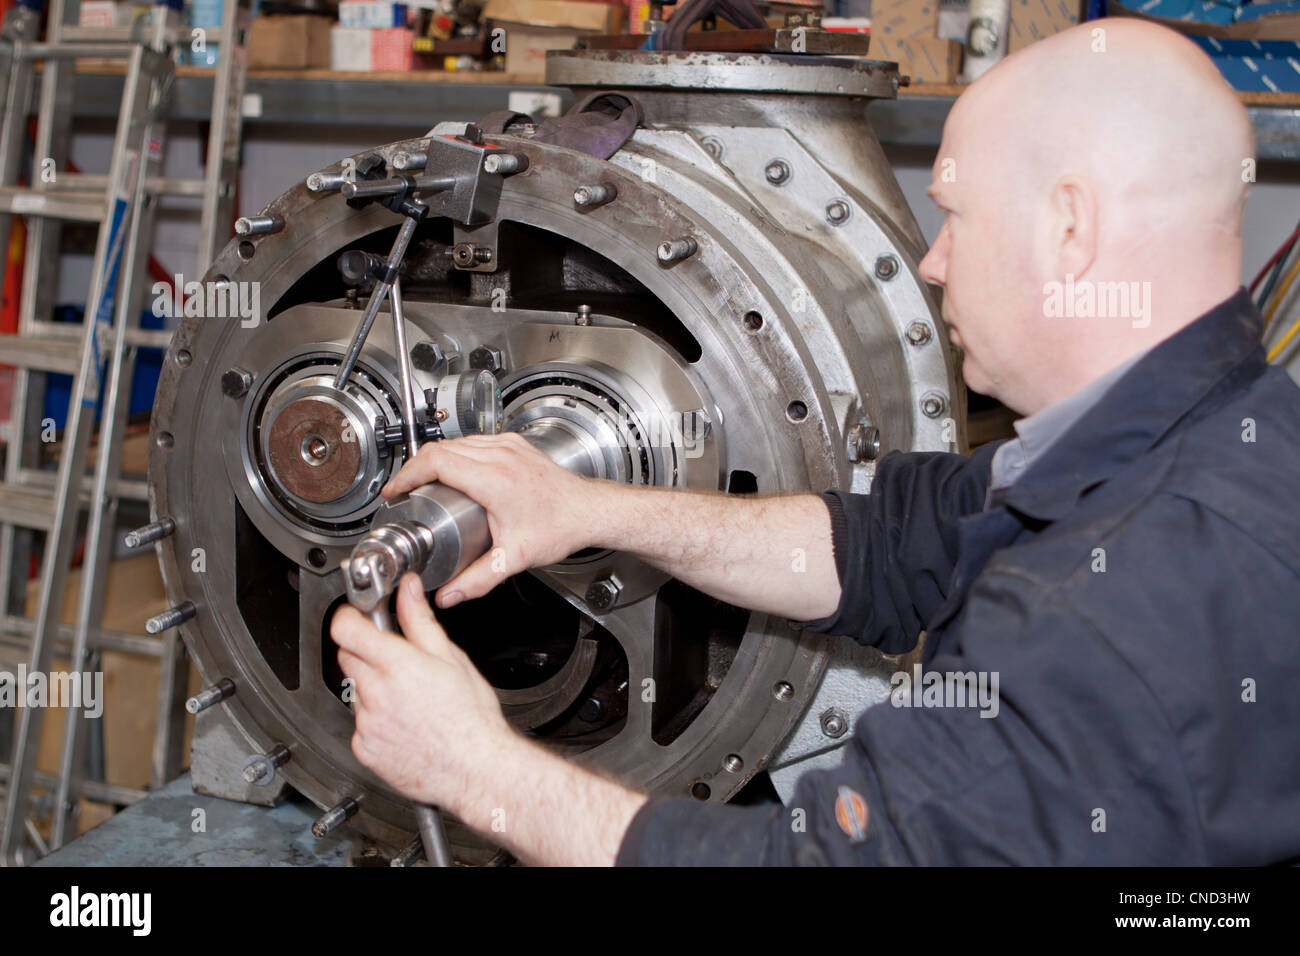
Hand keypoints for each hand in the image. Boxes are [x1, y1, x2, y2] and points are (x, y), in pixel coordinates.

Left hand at [331, 573, 516, 809]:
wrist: (474, 769)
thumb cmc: (471, 718)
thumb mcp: (451, 658)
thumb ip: (420, 621)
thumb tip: (408, 590)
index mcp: (396, 665)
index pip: (346, 629)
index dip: (349, 617)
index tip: (357, 616)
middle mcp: (375, 694)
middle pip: (348, 657)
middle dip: (365, 651)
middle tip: (396, 659)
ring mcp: (366, 724)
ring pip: (355, 691)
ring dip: (373, 688)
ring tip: (409, 700)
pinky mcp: (364, 749)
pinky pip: (360, 725)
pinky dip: (376, 721)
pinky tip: (404, 724)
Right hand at [382, 432, 601, 607]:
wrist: (589, 511)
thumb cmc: (560, 527)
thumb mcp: (514, 558)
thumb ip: (477, 580)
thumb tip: (449, 594)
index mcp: (494, 478)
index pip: (436, 461)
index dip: (408, 474)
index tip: (396, 489)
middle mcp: (500, 455)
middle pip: (441, 449)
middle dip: (416, 468)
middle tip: (404, 490)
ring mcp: (508, 446)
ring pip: (457, 442)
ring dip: (436, 459)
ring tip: (424, 483)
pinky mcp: (515, 444)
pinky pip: (475, 441)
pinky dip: (457, 454)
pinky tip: (454, 472)